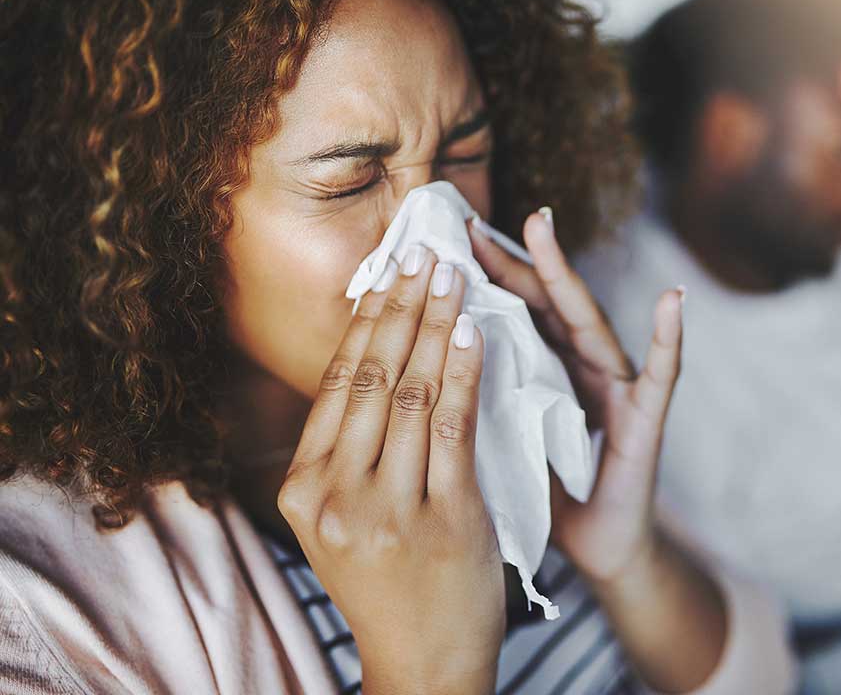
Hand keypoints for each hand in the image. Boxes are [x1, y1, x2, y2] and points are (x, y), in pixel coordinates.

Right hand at [277, 250, 503, 694]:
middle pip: (370, 377)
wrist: (425, 663)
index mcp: (303, 489)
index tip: (391, 271)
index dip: (367, 319)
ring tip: (452, 276)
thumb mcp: (343, 519)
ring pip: (411, 392)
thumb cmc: (389, 582)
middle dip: (401, 305)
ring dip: (435, 324)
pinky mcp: (443, 520)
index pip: (337, 383)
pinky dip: (463, 371)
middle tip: (425, 251)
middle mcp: (334, 496)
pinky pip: (454, 427)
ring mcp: (386, 510)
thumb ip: (348, 452)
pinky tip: (473, 331)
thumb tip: (369, 359)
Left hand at [472, 211, 727, 692]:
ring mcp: (616, 386)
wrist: (597, 543)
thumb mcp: (500, 438)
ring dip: (565, 274)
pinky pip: (662, 373)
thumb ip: (477, 397)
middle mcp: (579, 366)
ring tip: (544, 227)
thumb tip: (412, 365)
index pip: (508, 311)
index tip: (438, 240)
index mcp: (541, 369)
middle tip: (470, 222)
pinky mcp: (646, 418)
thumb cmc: (544, 492)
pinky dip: (669, 337)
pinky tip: (673, 301)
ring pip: (588, 321)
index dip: (477, 276)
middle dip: (507, 258)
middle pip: (540, 304)